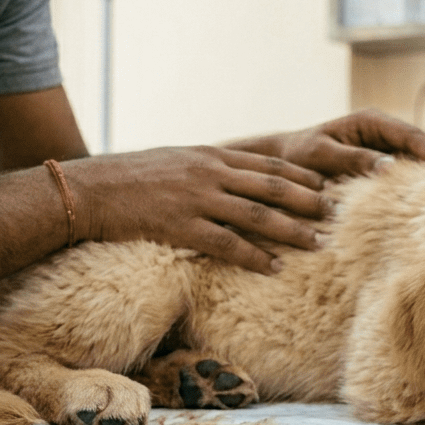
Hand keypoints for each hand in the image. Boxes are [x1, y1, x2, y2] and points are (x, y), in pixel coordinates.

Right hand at [59, 146, 332, 273]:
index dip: (302, 176)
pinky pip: (226, 243)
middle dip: (310, 200)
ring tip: (319, 243)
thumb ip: (206, 170)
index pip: (268, 164)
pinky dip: (254, 256)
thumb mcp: (174, 162)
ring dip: (292, 230)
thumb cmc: (128, 179)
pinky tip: (274, 268)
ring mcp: (196, 199)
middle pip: (273, 186)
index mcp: (211, 156)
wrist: (86, 189)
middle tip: (338, 213)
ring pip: (258, 215)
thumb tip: (231, 183)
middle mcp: (210, 173)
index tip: (328, 186)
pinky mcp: (180, 225)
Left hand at [226, 110, 424, 178]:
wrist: (281, 163)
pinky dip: (422, 181)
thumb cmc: (296, 156)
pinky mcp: (382, 165)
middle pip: (421, 143)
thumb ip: (353, 159)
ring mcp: (384, 148)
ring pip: (419, 158)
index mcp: (370, 121)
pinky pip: (408, 171)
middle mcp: (381, 132)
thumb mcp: (321, 155)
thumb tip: (389, 167)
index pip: (408, 133)